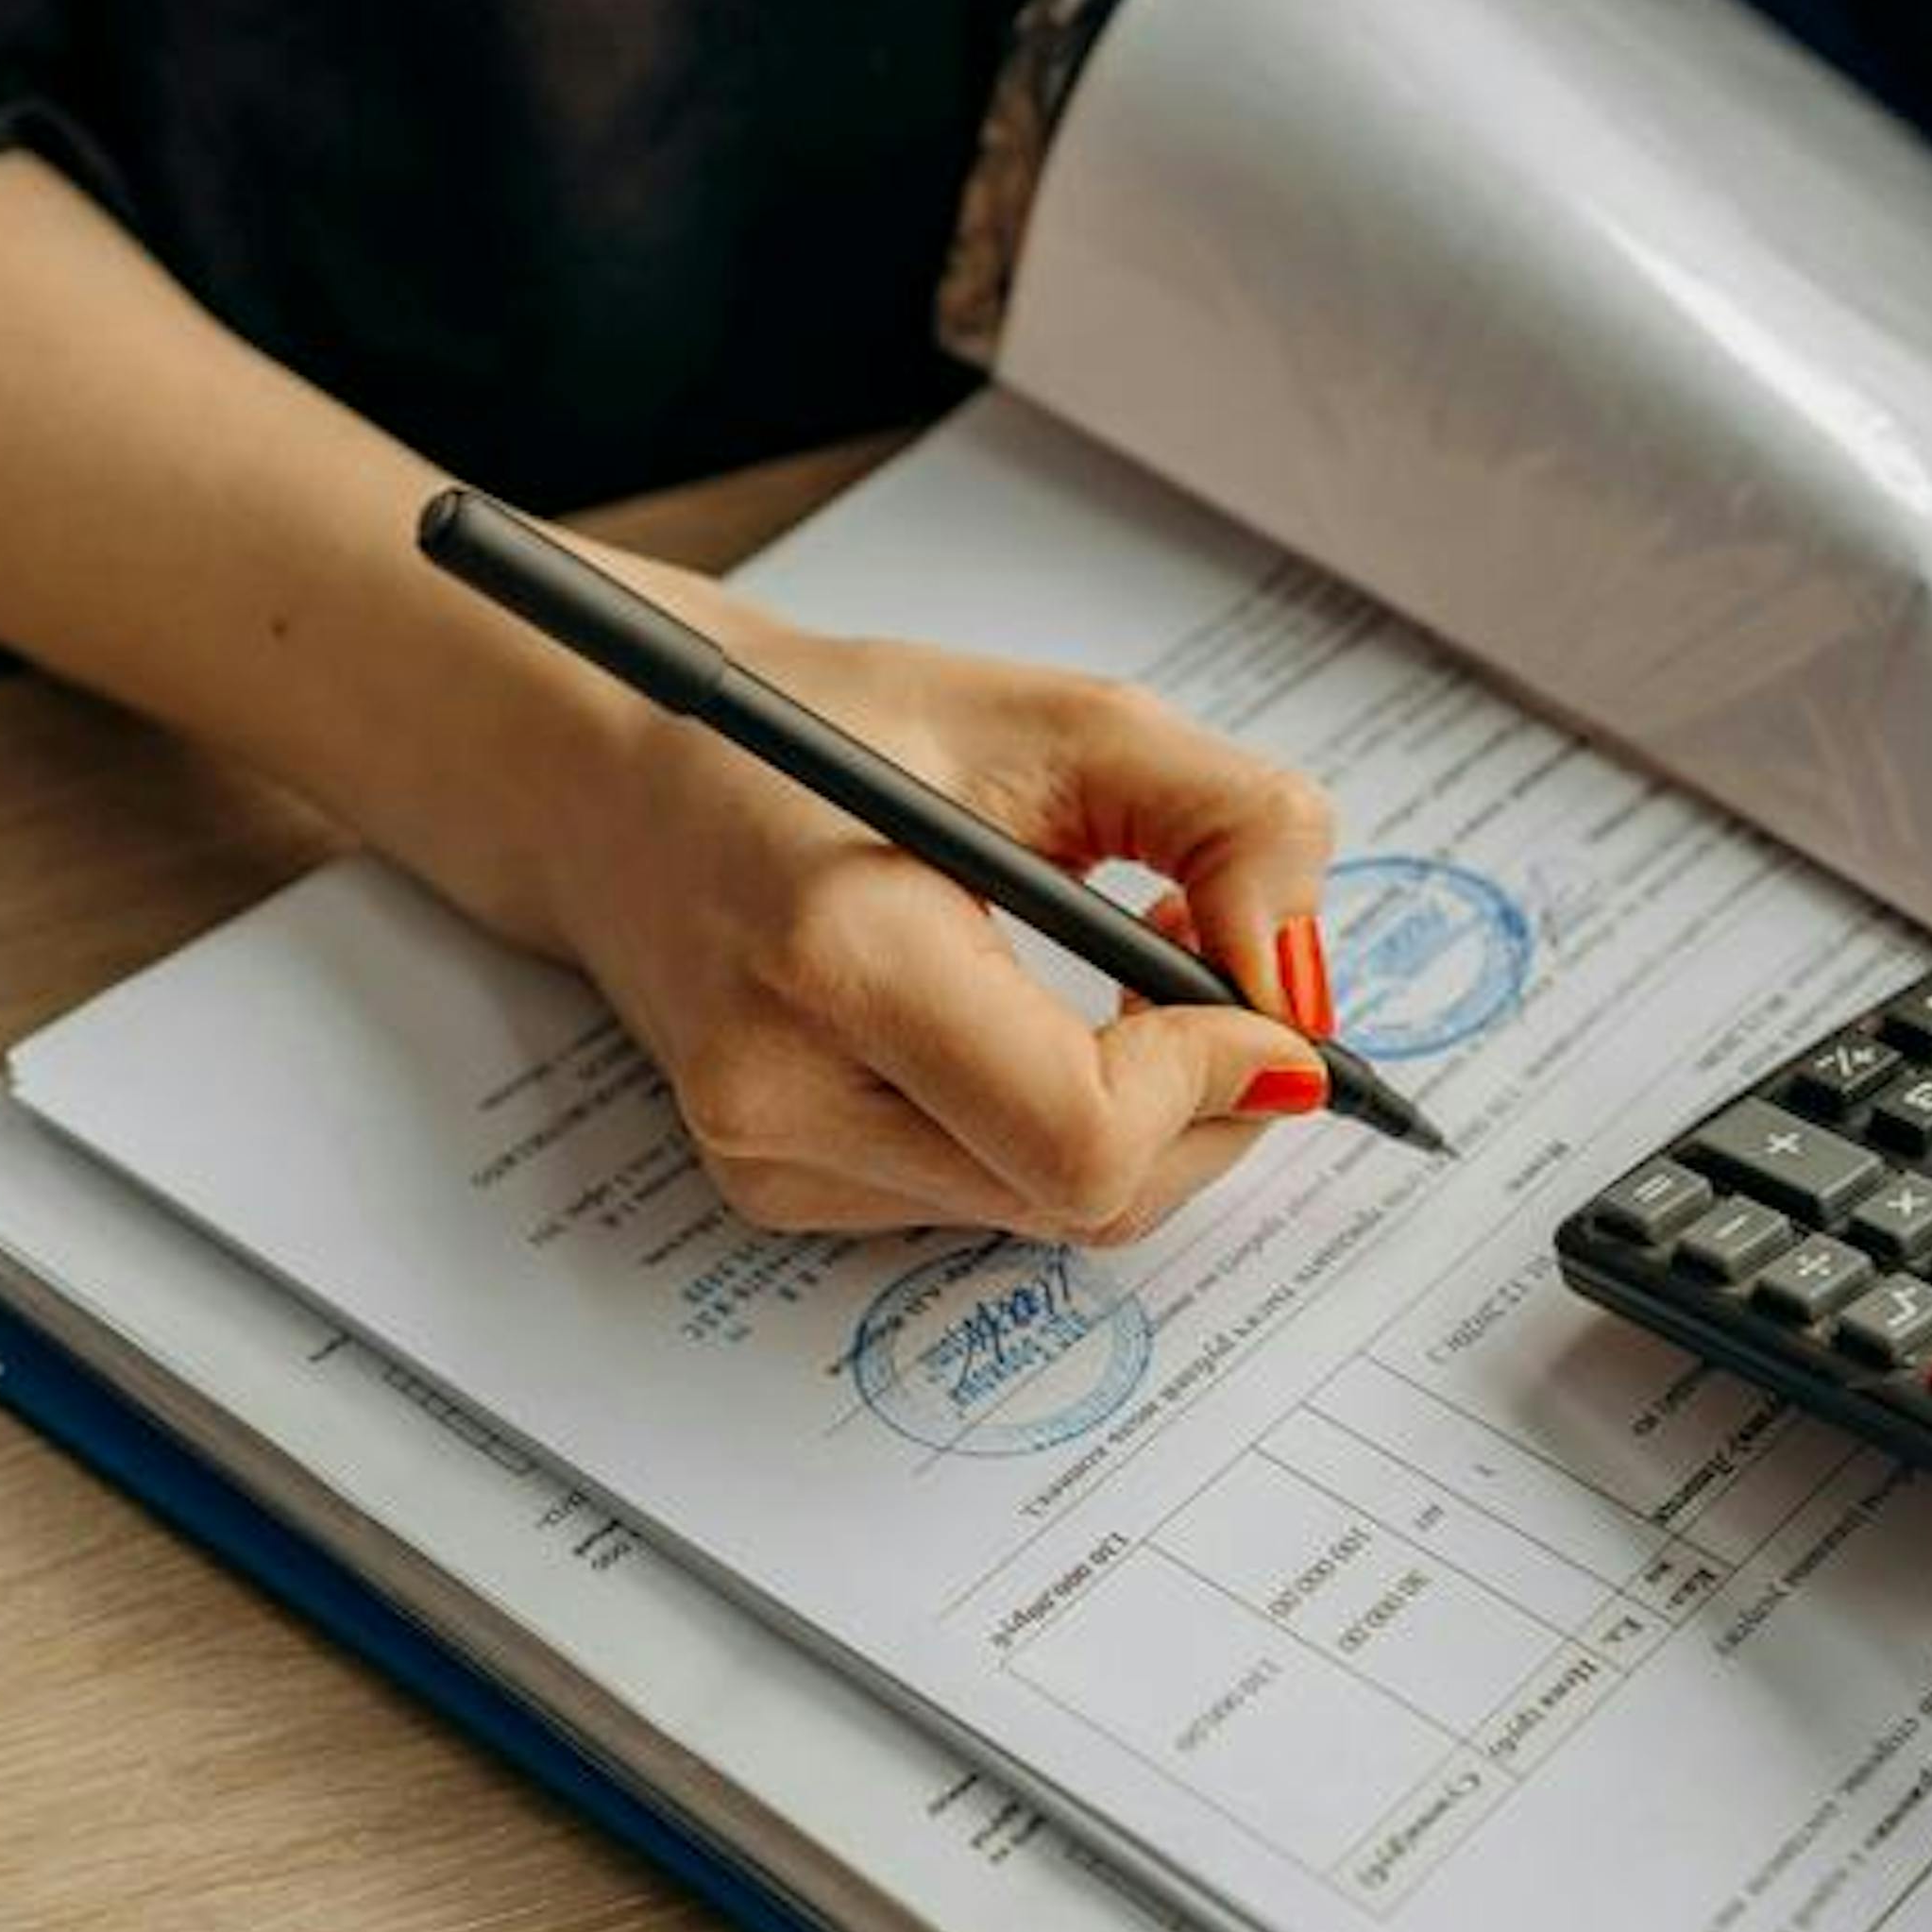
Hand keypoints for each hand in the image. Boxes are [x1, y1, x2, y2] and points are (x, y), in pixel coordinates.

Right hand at [543, 570, 1339, 1243]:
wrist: (627, 770)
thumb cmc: (839, 727)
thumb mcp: (1061, 719)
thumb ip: (1229, 825)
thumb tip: (1304, 986)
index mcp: (838, 954)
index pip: (1084, 1131)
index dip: (1214, 1081)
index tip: (1265, 1004)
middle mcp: (784, 1091)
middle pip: (1090, 1198)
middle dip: (1204, 1103)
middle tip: (1210, 968)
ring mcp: (770, 1159)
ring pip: (1054, 1212)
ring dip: (1138, 1115)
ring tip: (1123, 975)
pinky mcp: (775, 1190)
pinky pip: (989, 1198)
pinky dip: (1054, 1126)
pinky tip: (1029, 1021)